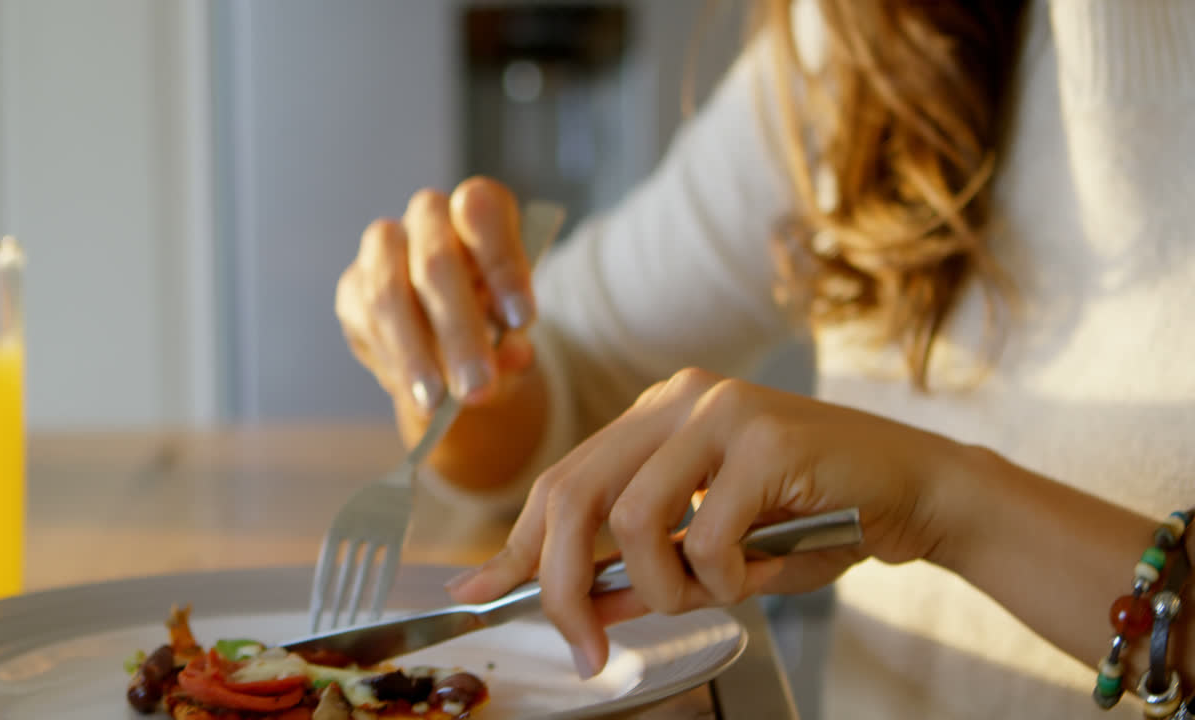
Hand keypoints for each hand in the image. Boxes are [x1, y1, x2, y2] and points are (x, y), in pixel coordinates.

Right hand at [336, 177, 536, 411]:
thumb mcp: (515, 329)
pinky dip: (393, 364)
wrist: (453, 328)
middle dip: (458, 331)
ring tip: (439, 402)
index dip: (501, 264)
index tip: (523, 320)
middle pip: (434, 260)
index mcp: (477, 206)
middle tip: (478, 386)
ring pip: (388, 294)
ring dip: (415, 355)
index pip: (482, 212)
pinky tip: (417, 395)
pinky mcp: (352, 287)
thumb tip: (513, 357)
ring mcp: (382, 247)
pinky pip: (365, 324)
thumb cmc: (494, 313)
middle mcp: (427, 215)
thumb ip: (516, 341)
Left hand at [446, 368, 963, 677]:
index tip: (483, 590)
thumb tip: (579, 604)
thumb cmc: (814, 518)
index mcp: (656, 416)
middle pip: (574, 493)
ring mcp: (720, 411)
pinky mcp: (764, 436)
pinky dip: (720, 578)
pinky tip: (755, 576)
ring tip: (708, 597)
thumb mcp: (715, 549)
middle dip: (562, 582)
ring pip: (630, 518)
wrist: (917, 489)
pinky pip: (705, 535)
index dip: (518, 542)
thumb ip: (644, 568)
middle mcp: (678, 401)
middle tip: (584, 644)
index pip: (562, 479)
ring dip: (661, 586)